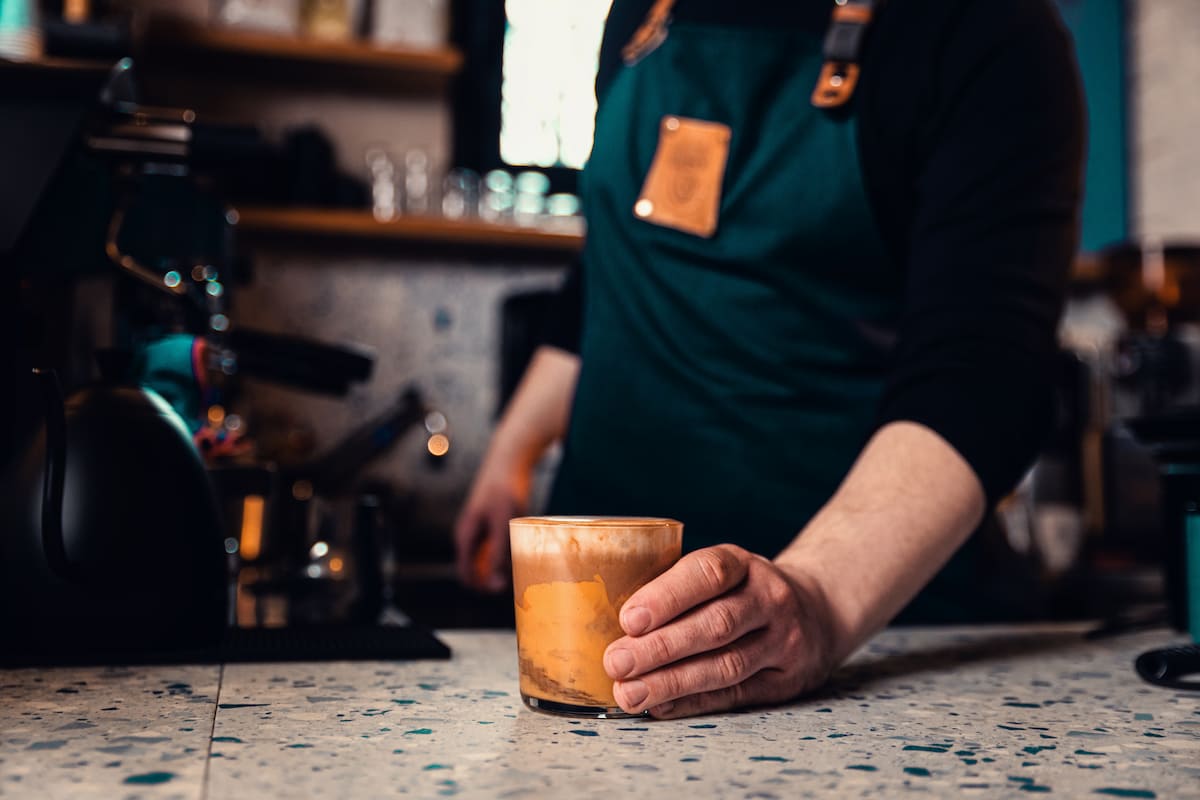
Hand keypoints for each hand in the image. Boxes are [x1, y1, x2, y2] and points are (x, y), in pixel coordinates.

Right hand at [453, 466, 528, 592]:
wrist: (510, 457)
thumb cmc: (506, 488)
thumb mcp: (503, 524)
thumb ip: (499, 555)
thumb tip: (496, 585)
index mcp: (465, 537)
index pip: (466, 576)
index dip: (483, 588)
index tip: (506, 588)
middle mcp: (469, 534)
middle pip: (478, 569)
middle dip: (495, 577)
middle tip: (521, 575)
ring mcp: (480, 527)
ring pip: (489, 558)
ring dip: (504, 563)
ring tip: (525, 558)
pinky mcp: (492, 521)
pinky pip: (497, 546)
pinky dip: (509, 550)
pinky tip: (525, 543)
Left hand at [602, 545, 838, 717]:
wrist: (818, 610)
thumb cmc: (744, 590)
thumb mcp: (723, 571)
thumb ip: (679, 587)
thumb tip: (607, 617)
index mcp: (744, 564)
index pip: (707, 573)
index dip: (667, 596)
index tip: (628, 619)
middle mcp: (770, 598)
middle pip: (715, 625)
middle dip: (660, 647)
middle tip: (616, 662)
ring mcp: (783, 641)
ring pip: (725, 665)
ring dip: (672, 682)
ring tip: (629, 693)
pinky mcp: (786, 680)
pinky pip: (736, 694)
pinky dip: (694, 702)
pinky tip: (660, 706)